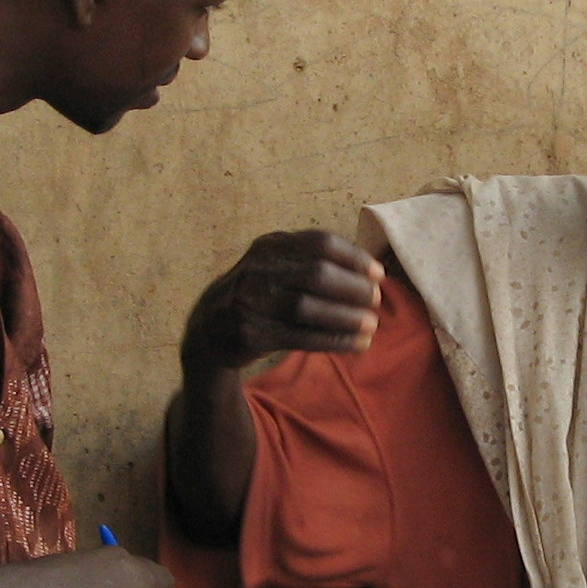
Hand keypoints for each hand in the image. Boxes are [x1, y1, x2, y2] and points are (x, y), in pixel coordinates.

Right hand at [182, 229, 382, 372]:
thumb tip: (371, 272)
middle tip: (376, 301)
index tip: (378, 273)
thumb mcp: (275, 266)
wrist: (208, 328)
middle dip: (353, 288)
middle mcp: (258, 269)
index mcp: (270, 245)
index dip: (354, 257)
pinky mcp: (251, 333)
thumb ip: (311, 262)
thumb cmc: (258, 294)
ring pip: (308, 307)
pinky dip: (334, 340)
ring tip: (371, 325)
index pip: (320, 243)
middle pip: (317, 274)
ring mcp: (251, 301)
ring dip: (346, 317)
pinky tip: (357, 344)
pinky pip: (301, 337)